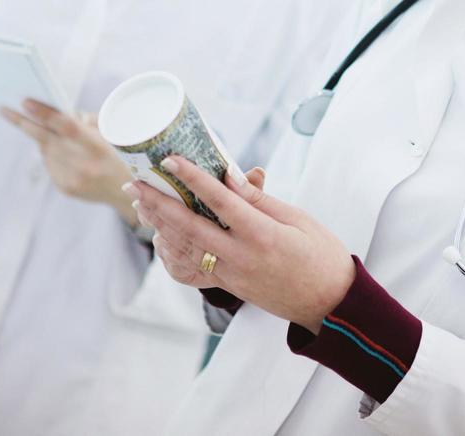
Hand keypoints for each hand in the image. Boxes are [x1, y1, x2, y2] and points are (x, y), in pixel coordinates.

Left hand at [0, 100, 136, 225]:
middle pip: (46, 139)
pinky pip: (50, 162)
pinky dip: (52, 152)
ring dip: (43, 137)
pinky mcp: (65, 188)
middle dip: (24, 122)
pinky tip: (62, 149)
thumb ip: (87, 122)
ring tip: (49, 128)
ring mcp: (72, 180)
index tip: (25, 102)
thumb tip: (60, 112)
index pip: (66, 127)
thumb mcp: (113, 133)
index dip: (45, 114)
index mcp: (98, 148)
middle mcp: (83, 166)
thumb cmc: (122, 154)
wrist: (129, 193)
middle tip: (4, 109)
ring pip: (46, 150)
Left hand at [128, 156, 355, 332]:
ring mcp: (232, 276)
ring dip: (159, 225)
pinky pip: (193, 268)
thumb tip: (230, 177)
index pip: (220, 201)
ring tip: (140, 203)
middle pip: (190, 227)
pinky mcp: (230, 286)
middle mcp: (241, 257)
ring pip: (186, 248)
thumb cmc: (321, 255)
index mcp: (262, 235)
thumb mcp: (298, 219)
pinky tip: (161, 235)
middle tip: (134, 183)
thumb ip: (260, 200)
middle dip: (159, 203)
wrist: (330, 305)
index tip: (170, 160)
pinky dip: (173, 250)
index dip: (193, 178)